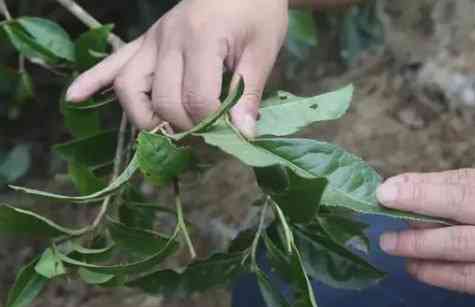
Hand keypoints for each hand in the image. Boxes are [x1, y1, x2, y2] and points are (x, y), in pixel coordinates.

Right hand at [66, 0, 287, 136]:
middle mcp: (167, 39)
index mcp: (200, 39)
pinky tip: (74, 97)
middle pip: (162, 100)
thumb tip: (243, 134)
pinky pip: (113, 61)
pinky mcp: (145, 40)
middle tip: (206, 138)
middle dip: (183, 129)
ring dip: (144, 118)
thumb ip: (250, 92)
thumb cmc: (257, 10)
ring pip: (130, 87)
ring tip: (165, 134)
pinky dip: (93, 80)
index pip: (196, 99)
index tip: (231, 133)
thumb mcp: (263, 49)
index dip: (213, 125)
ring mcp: (152, 39)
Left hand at [376, 169, 474, 306]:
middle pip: (464, 203)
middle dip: (418, 200)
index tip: (391, 185)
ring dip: (417, 241)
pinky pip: (466, 276)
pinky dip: (434, 272)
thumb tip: (407, 192)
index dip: (426, 182)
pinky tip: (414, 267)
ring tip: (389, 242)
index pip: (468, 180)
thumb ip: (466, 201)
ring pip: (460, 242)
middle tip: (382, 200)